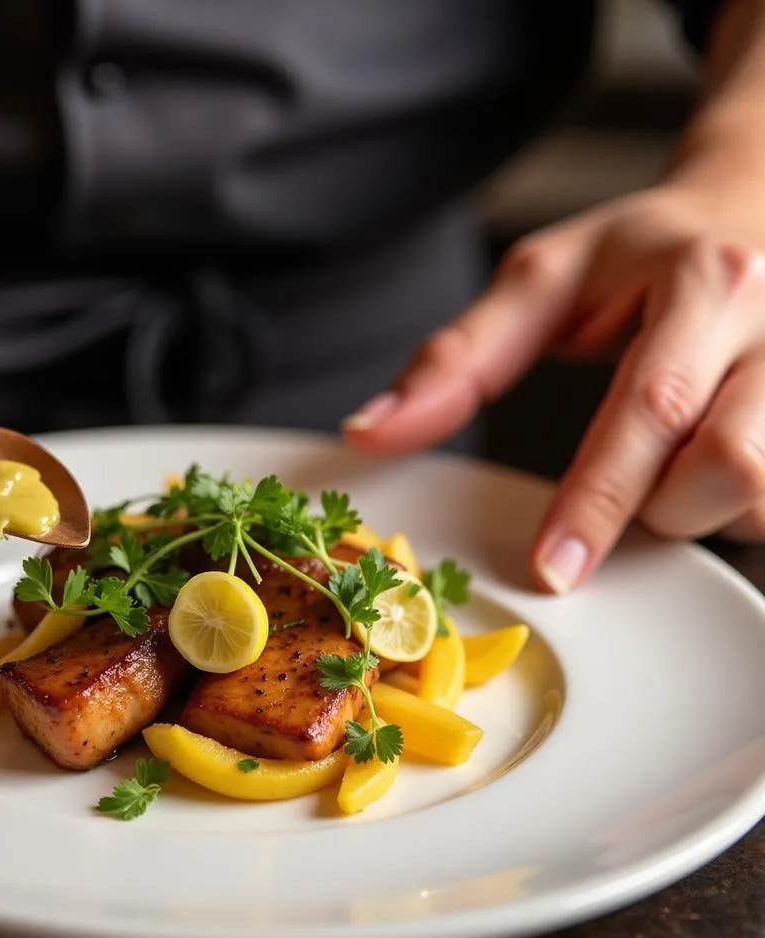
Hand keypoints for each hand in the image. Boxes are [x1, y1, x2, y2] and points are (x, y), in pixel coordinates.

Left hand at [342, 183, 764, 591]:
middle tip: (619, 481)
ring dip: (698, 512)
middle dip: (656, 508)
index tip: (552, 569)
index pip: (653, 408)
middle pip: (730, 468)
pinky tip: (706, 471)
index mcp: (705, 281)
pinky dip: (737, 513)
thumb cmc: (639, 254)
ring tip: (667, 464)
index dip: (598, 499)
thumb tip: (370, 432)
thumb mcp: (540, 280)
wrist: (753, 208)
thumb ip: (458, 359)